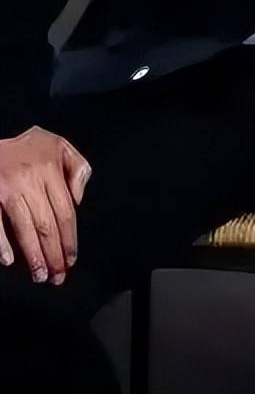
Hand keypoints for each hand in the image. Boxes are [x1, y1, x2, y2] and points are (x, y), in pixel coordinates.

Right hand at [0, 125, 91, 283]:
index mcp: (50, 169)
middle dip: (54, 253)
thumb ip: (77, 168)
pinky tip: (9, 260)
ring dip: (33, 255)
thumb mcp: (59, 146)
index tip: (71, 260)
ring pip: (24, 228)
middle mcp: (29, 179)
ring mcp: (7, 188)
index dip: (69, 239)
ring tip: (40, 275)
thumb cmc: (28, 148)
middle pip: (46, 224)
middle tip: (57, 276)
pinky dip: (2, 243)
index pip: (65, 211)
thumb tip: (78, 200)